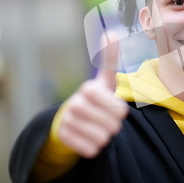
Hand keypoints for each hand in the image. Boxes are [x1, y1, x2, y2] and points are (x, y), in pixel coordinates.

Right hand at [58, 31, 127, 157]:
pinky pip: (90, 150)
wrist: (70, 119)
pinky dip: (94, 148)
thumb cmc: (95, 99)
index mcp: (89, 89)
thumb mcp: (104, 80)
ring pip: (101, 139)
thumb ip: (110, 59)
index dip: (120, 112)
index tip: (118, 110)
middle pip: (112, 125)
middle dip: (114, 126)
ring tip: (99, 129)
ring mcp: (67, 121)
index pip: (118, 109)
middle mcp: (75, 103)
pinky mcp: (63, 138)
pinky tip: (89, 138)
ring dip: (104, 137)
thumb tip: (111, 32)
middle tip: (107, 121)